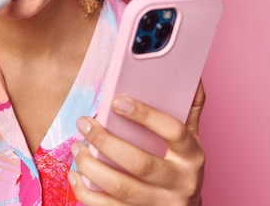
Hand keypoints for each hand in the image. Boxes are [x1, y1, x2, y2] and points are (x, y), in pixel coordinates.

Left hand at [68, 82, 205, 205]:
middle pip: (140, 163)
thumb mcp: (190, 138)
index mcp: (191, 155)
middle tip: (84, 123)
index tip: (117, 101)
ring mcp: (159, 203)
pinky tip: (76, 175)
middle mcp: (179, 182)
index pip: (173, 131)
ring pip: (122, 188)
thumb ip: (189, 108)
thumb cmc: (181, 165)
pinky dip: (87, 192)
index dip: (145, 115)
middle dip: (106, 142)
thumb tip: (193, 76)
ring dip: (92, 167)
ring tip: (77, 148)